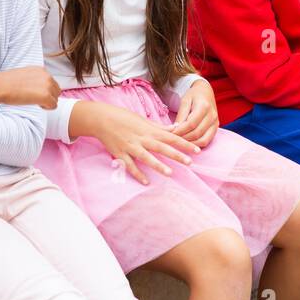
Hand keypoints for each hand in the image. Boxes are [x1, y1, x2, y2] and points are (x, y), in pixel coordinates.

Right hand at [0, 66, 61, 108]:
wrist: (0, 86)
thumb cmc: (7, 82)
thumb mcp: (24, 75)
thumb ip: (34, 78)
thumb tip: (37, 87)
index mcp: (42, 70)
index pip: (52, 82)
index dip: (44, 90)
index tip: (34, 93)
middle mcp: (47, 76)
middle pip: (56, 90)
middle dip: (48, 96)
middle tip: (35, 99)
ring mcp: (47, 86)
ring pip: (56, 98)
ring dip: (47, 102)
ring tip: (35, 102)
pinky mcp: (46, 96)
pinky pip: (53, 106)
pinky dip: (47, 108)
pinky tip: (37, 105)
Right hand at [80, 102, 200, 185]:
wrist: (101, 119)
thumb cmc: (124, 118)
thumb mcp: (143, 120)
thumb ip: (160, 127)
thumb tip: (176, 128)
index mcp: (150, 130)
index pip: (171, 137)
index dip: (185, 143)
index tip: (197, 150)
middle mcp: (142, 138)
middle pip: (162, 147)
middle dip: (176, 155)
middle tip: (190, 162)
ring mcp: (131, 147)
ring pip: (147, 157)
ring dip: (158, 165)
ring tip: (169, 173)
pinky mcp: (120, 154)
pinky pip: (130, 166)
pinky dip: (137, 174)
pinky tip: (146, 182)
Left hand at [171, 78, 219, 147]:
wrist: (206, 92)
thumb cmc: (193, 95)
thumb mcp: (185, 101)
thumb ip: (181, 115)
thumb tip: (175, 129)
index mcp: (204, 106)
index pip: (190, 124)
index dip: (179, 131)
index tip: (170, 134)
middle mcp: (212, 116)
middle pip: (196, 133)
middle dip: (183, 139)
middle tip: (173, 140)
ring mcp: (215, 123)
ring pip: (203, 140)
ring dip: (190, 144)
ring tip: (180, 142)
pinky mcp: (216, 128)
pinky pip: (207, 141)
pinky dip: (197, 144)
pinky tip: (188, 143)